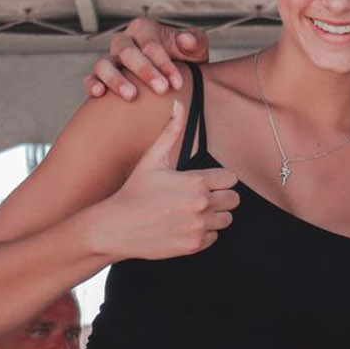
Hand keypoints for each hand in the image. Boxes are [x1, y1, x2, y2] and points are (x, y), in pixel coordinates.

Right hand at [83, 17, 208, 99]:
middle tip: (162, 89)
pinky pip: (90, 78)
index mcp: (144, 30)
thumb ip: (194, 42)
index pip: (151, 44)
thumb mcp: (194, 50)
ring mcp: (110, 59)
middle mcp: (124, 42)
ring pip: (104, 64)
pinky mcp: (101, 77)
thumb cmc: (184, 61)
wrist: (171, 80)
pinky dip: (92, 84)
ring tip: (132, 96)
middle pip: (128, 52)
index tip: (177, 83)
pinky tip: (99, 94)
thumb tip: (187, 40)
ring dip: (117, 79)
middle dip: (145, 71)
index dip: (164, 63)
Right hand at [91, 101, 238, 259]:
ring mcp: (199, 227)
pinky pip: (214, 238)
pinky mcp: (194, 246)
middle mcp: (202, 204)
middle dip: (220, 197)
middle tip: (199, 197)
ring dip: (214, 216)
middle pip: (234, 200)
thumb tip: (178, 103)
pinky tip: (184, 226)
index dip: (220, 180)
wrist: (116, 227)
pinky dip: (203, 233)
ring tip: (191, 211)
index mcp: (196, 181)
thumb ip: (171, 131)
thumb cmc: (134, 191)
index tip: (205, 181)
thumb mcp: (152, 159)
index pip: (231, 180)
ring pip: (226, 220)